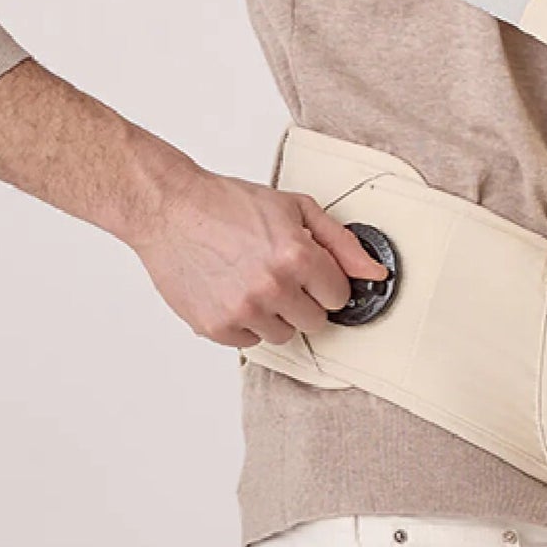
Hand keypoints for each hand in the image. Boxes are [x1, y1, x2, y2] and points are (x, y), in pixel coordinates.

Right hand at [133, 166, 387, 347]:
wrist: (172, 210)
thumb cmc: (230, 204)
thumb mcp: (296, 208)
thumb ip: (341, 243)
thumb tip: (374, 273)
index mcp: (296, 256)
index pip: (339, 297)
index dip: (327, 282)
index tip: (314, 273)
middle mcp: (271, 287)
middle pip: (316, 323)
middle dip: (306, 300)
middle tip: (283, 275)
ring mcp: (243, 311)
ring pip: (284, 337)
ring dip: (276, 314)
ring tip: (255, 281)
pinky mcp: (216, 327)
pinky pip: (250, 342)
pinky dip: (246, 323)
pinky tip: (234, 291)